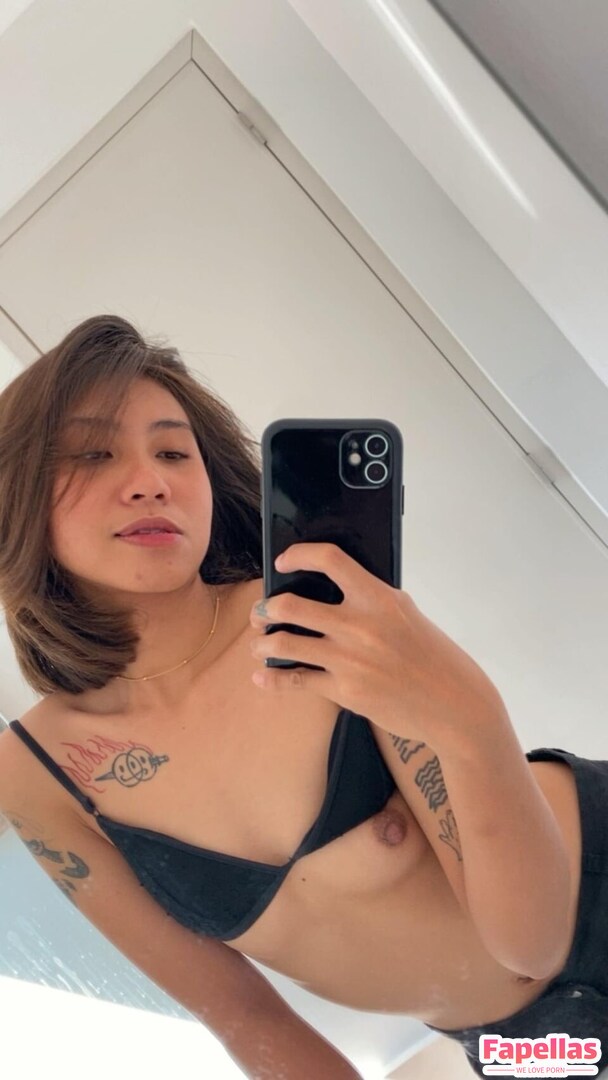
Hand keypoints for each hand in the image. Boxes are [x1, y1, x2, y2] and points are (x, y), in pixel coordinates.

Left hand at [248, 543, 499, 744]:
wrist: (455, 704)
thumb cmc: (433, 656)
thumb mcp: (407, 614)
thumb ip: (372, 600)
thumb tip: (333, 590)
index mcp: (379, 597)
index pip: (330, 560)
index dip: (299, 555)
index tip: (283, 562)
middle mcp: (361, 625)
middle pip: (292, 605)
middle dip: (268, 608)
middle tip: (262, 612)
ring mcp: (350, 659)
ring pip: (286, 643)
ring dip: (265, 643)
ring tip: (260, 645)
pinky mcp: (345, 691)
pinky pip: (297, 680)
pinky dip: (273, 678)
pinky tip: (262, 676)